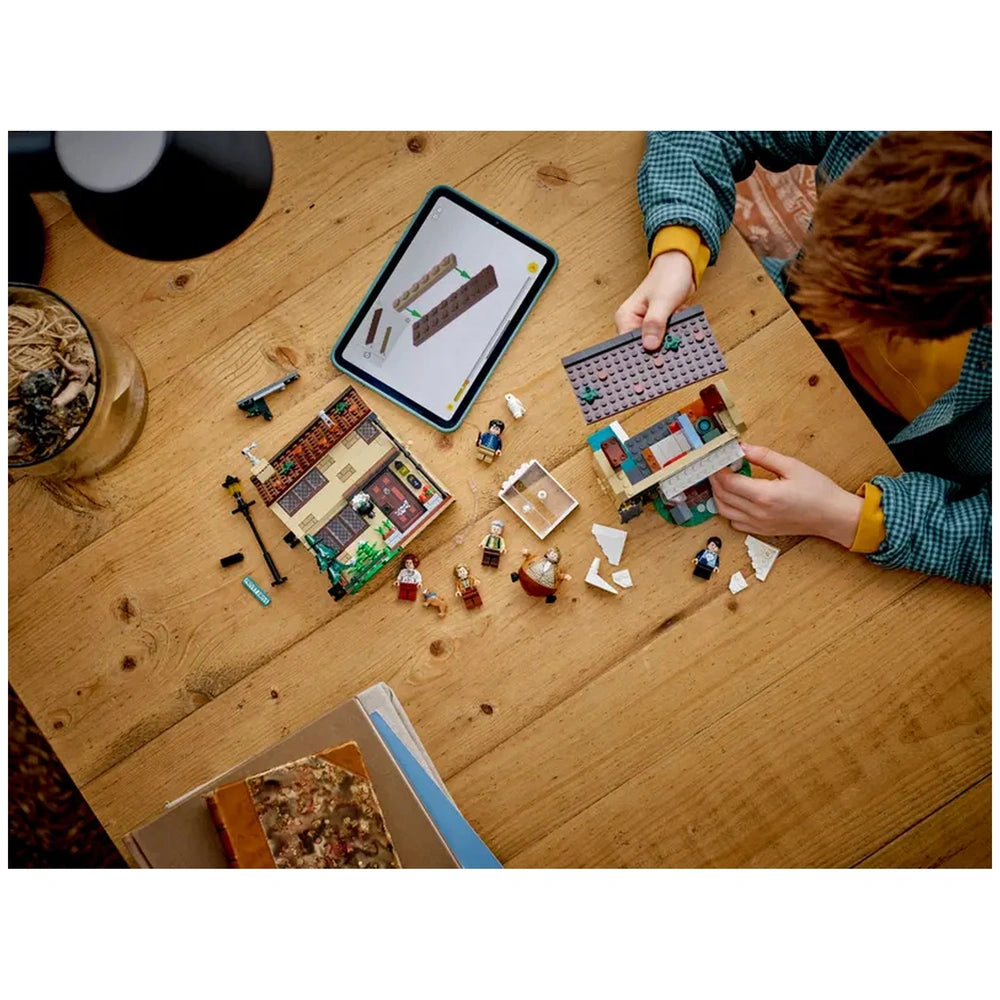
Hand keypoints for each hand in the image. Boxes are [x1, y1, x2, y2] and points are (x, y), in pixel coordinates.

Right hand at [614, 251, 694, 349]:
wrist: (682, 266)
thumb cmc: (668, 276)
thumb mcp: (662, 301)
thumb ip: (655, 323)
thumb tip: (649, 345)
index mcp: (626, 317)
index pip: (628, 345)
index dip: (642, 352)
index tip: (656, 354)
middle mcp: (633, 323)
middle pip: (642, 347)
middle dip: (658, 346)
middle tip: (671, 340)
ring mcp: (646, 325)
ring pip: (656, 344)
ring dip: (669, 340)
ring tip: (676, 328)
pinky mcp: (659, 326)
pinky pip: (665, 338)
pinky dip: (674, 335)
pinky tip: (680, 327)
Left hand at [708, 444, 863, 548]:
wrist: (833, 516)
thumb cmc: (818, 491)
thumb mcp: (792, 466)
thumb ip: (763, 456)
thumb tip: (742, 447)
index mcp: (764, 496)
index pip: (728, 482)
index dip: (718, 469)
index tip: (717, 459)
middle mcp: (757, 513)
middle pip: (722, 496)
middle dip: (714, 480)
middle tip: (716, 466)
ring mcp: (758, 525)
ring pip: (724, 512)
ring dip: (718, 495)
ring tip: (724, 480)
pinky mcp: (761, 531)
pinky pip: (734, 523)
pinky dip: (729, 510)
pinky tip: (736, 498)